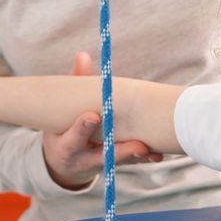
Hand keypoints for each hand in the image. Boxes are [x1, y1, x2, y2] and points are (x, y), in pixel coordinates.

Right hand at [42, 51, 162, 191]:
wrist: (64, 161)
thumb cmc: (64, 126)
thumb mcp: (63, 110)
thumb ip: (74, 84)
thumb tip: (83, 55)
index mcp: (67, 145)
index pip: (73, 137)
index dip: (82, 128)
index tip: (92, 117)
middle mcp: (84, 158)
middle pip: (102, 156)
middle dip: (120, 151)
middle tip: (137, 145)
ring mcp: (101, 164)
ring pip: (120, 161)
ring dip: (136, 156)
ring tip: (151, 150)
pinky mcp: (115, 165)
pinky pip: (130, 162)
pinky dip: (144, 158)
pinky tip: (157, 153)